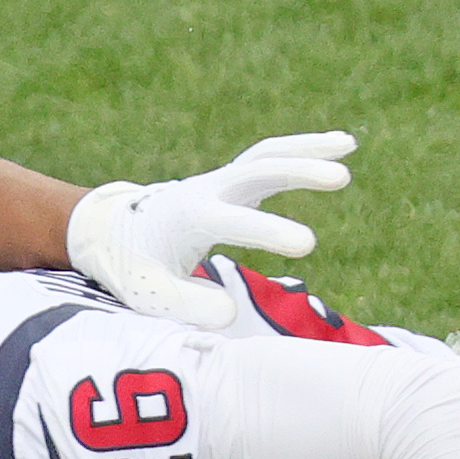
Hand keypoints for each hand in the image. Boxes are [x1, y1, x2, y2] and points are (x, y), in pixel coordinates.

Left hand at [65, 131, 355, 330]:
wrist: (111, 230)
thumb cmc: (133, 268)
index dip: (268, 231)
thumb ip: (186, 306)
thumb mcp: (149, 295)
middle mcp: (206, 191)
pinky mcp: (232, 181)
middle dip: (298, 172)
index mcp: (187, 218)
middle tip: (341, 178)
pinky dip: (303, 149)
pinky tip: (342, 144)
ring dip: (307, 149)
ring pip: (266, 155)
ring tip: (348, 146)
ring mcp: (220, 181)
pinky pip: (270, 158)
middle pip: (256, 171)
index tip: (307, 245)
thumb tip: (227, 313)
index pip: (232, 221)